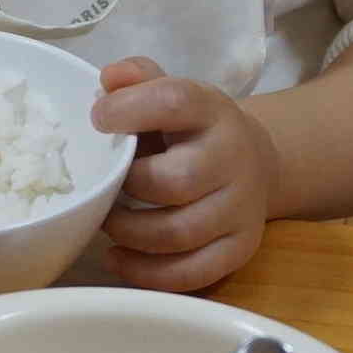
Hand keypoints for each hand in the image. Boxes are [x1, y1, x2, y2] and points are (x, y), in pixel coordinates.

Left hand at [91, 57, 281, 290]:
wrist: (255, 162)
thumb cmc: (193, 128)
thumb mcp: (172, 93)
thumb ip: (139, 79)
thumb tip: (108, 79)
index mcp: (212, 111)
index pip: (175, 101)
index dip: (130, 109)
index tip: (97, 119)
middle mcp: (234, 158)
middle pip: (178, 180)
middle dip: (128, 186)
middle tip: (104, 185)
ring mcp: (242, 208)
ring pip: (180, 234)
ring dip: (129, 233)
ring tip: (106, 221)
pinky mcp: (240, 248)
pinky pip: (192, 273)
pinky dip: (145, 272)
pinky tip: (117, 257)